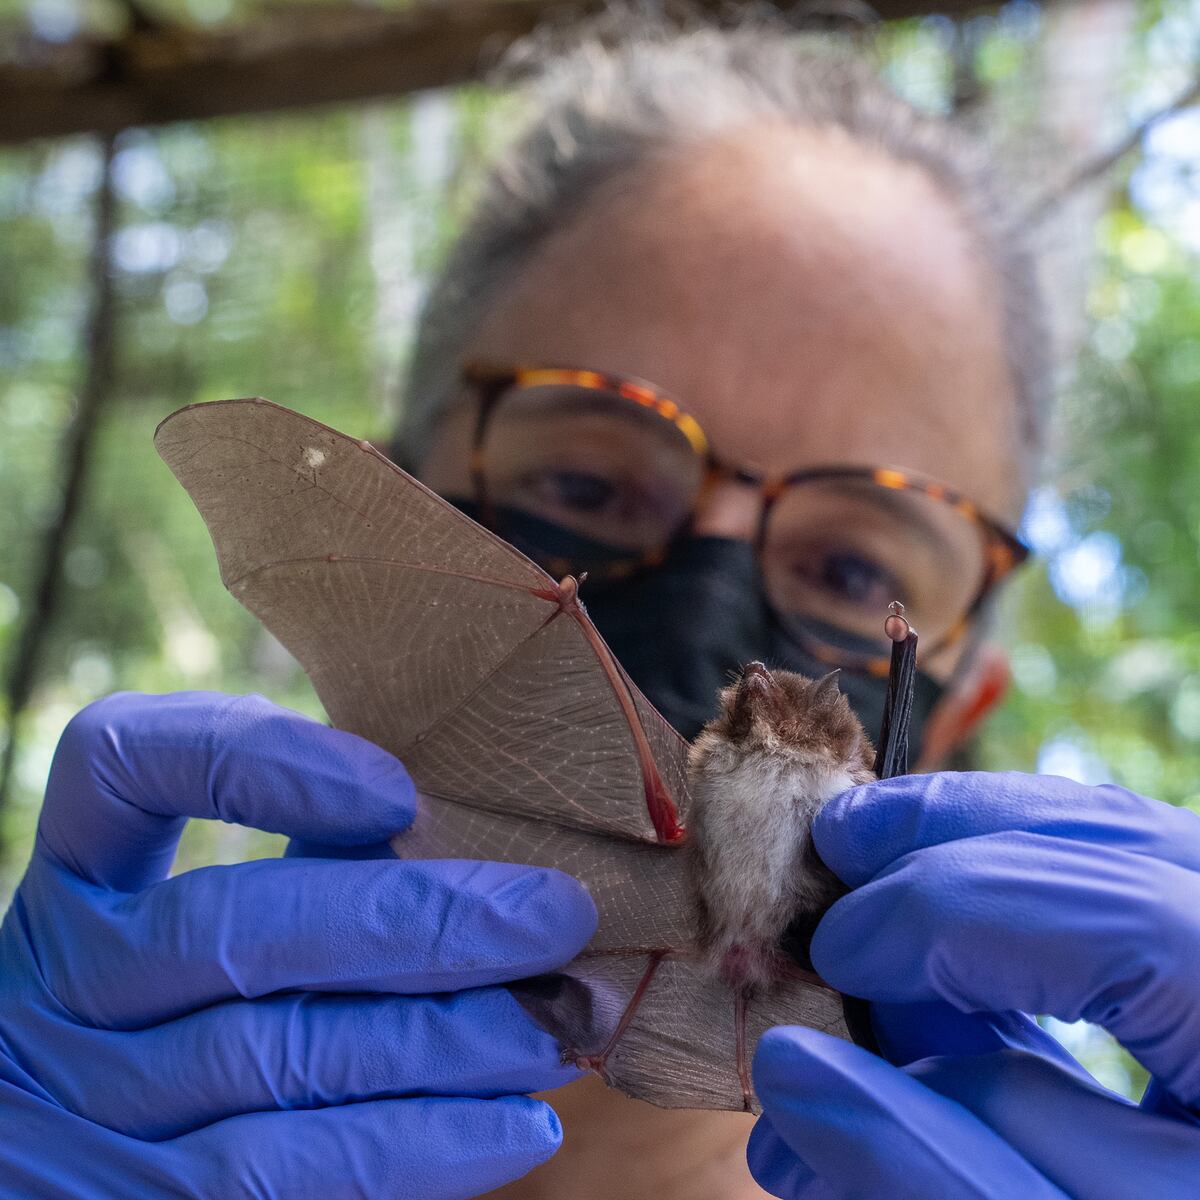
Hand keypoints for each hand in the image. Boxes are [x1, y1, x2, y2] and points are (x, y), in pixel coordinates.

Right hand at [0, 691, 595, 1198]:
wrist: (115, 1152)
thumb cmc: (229, 991)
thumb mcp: (248, 906)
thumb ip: (329, 862)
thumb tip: (491, 844)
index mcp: (83, 871)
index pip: (126, 763)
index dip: (256, 759)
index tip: (398, 789)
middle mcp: (59, 978)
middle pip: (228, 929)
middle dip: (413, 920)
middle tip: (555, 915)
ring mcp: (78, 1101)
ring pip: (271, 1057)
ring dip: (434, 1041)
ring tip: (552, 1026)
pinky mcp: (128, 1199)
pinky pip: (276, 1176)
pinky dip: (411, 1147)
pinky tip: (517, 1126)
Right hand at [746, 771, 1199, 1197]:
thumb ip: (932, 1174)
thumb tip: (792, 1065)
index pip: (1126, 923)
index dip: (950, 913)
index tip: (832, 954)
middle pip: (1120, 844)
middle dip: (954, 839)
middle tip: (837, 844)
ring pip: (1119, 847)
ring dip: (978, 856)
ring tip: (872, 875)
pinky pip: (1120, 891)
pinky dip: (1021, 904)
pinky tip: (946, 953)